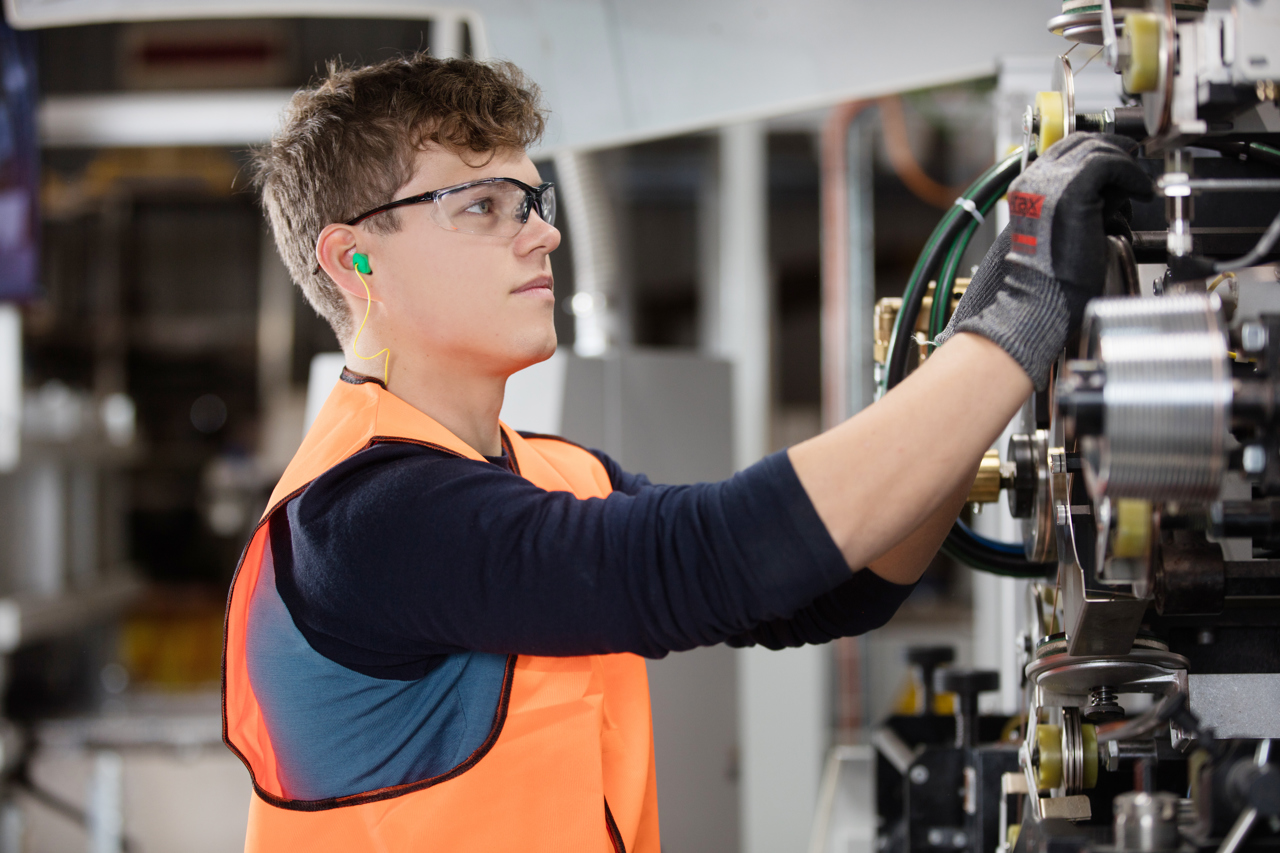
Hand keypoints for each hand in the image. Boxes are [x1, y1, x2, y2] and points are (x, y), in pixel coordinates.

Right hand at [1009, 133, 1152, 326]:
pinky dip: (1130, 174)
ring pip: (1096, 150)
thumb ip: (1078, 200)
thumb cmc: (1051, 274)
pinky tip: (1141, 191)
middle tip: (1135, 162)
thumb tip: (1113, 188)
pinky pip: (1109, 165)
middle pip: (1080, 142)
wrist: (1041, 296)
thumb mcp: (1061, 226)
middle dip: (1112, 149)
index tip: (1119, 158)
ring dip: (1124, 164)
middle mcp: (1034, 180)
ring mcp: (1050, 183)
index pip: (1064, 149)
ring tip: (1139, 185)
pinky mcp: (1071, 191)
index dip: (1096, 150)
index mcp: (1026, 188)